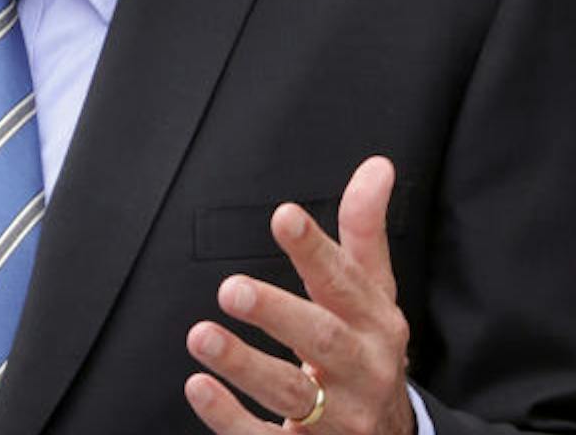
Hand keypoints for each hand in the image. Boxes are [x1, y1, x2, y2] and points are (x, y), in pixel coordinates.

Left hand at [184, 157, 415, 433]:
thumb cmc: (368, 350)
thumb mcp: (374, 293)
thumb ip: (364, 232)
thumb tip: (376, 165)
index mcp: (377, 325)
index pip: (347, 283)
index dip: (316, 250)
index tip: (284, 217)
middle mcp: (362, 371)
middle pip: (323, 342)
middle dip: (279, 314)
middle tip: (231, 288)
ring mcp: (337, 419)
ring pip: (292, 395)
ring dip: (245, 365)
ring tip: (200, 335)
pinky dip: (230, 419)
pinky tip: (198, 387)